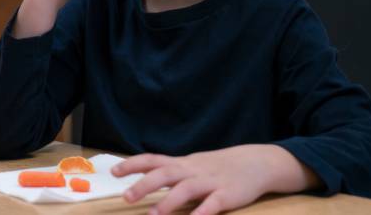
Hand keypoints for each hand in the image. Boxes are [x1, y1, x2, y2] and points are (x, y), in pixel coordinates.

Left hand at [111, 145, 314, 214]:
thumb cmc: (218, 167)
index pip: (153, 159)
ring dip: (168, 202)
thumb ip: (170, 172)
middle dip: (145, 184)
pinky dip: (203, 212)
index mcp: (183, 163)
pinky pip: (213, 203)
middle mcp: (193, 170)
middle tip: (126, 197)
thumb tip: (142, 178)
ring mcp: (211, 181)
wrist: (256, 162)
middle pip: (166, 173)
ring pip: (186, 189)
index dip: (133, 164)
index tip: (114, 171)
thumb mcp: (192, 166)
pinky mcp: (228, 195)